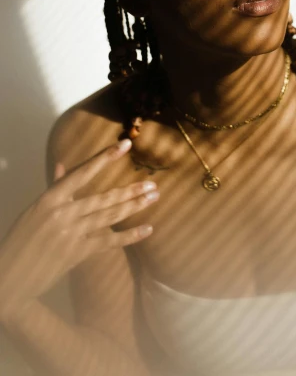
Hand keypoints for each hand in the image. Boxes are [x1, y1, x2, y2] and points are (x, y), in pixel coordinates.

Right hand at [0, 139, 158, 319]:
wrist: (8, 278)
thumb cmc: (21, 240)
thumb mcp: (35, 211)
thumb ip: (54, 188)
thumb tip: (63, 165)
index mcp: (50, 199)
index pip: (83, 173)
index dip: (105, 158)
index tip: (125, 145)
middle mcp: (62, 213)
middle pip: (104, 197)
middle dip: (131, 190)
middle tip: (153, 183)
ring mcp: (70, 233)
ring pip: (109, 216)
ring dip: (134, 206)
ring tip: (153, 196)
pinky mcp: (76, 253)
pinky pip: (108, 241)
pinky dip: (129, 236)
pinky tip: (147, 229)